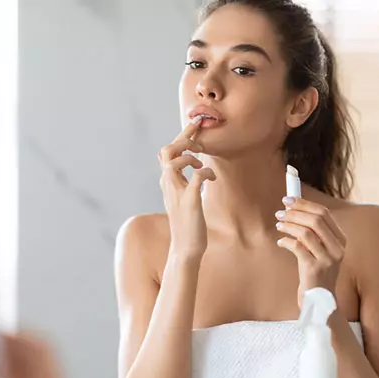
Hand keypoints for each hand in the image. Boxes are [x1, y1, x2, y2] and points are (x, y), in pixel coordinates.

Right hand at [158, 118, 216, 259]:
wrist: (186, 248)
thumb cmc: (188, 224)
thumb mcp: (184, 199)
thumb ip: (184, 183)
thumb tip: (193, 170)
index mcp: (167, 183)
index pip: (167, 153)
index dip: (180, 137)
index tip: (194, 128)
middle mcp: (168, 186)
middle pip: (166, 151)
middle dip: (183, 137)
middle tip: (198, 133)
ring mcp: (177, 193)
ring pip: (173, 161)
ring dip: (189, 155)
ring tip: (200, 161)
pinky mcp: (190, 202)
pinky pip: (196, 178)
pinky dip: (205, 172)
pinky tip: (211, 177)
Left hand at [275, 197, 346, 306]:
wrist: (318, 298)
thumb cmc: (314, 269)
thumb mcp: (319, 248)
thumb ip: (312, 230)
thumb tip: (292, 206)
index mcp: (340, 239)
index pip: (324, 213)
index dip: (304, 203)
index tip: (288, 199)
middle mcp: (337, 248)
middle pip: (316, 220)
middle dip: (295, 213)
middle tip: (280, 212)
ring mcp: (328, 259)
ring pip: (306, 232)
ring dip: (288, 226)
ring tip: (278, 225)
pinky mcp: (315, 269)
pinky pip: (297, 247)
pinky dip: (286, 241)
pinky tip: (281, 242)